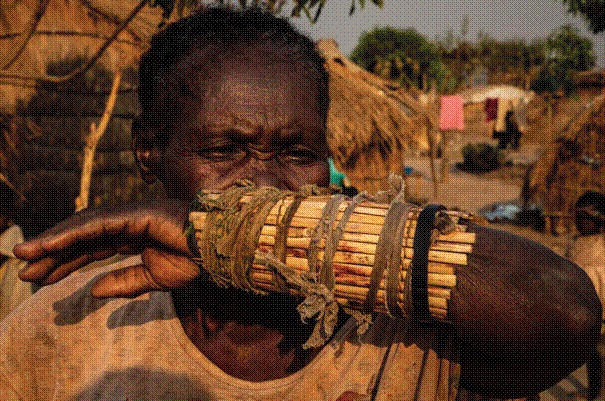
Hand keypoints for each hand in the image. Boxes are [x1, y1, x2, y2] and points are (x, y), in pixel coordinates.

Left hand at [14, 199, 199, 297]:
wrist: (216, 248)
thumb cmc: (192, 260)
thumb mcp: (152, 279)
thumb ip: (124, 283)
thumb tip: (93, 292)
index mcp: (130, 237)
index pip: (90, 249)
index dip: (64, 262)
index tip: (40, 279)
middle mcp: (125, 223)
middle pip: (80, 238)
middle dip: (52, 254)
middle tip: (24, 272)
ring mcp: (128, 215)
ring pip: (83, 227)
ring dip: (53, 241)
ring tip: (25, 256)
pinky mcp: (134, 213)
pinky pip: (97, 224)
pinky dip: (73, 233)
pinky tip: (50, 245)